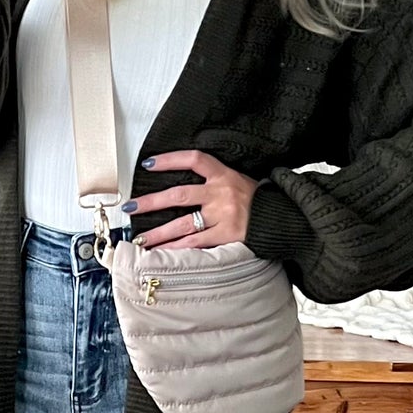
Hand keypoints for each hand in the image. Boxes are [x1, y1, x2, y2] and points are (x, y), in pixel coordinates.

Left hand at [121, 150, 262, 248]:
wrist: (282, 218)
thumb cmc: (256, 200)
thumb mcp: (238, 179)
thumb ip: (213, 180)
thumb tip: (181, 185)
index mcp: (224, 175)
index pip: (194, 160)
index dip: (170, 160)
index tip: (149, 163)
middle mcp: (221, 194)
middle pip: (179, 195)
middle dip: (151, 202)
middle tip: (131, 208)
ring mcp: (223, 216)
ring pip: (183, 224)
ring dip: (158, 232)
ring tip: (140, 239)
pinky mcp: (227, 236)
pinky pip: (196, 243)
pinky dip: (177, 248)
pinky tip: (162, 252)